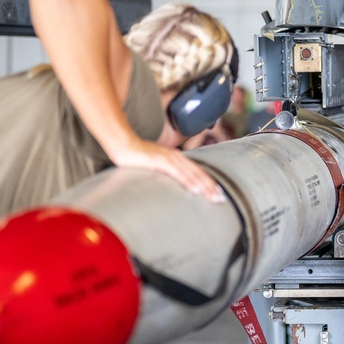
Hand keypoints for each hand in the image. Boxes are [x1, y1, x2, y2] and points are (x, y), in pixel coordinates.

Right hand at [110, 138, 226, 202]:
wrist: (122, 145)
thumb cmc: (135, 157)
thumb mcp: (153, 165)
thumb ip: (163, 171)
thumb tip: (168, 182)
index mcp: (175, 157)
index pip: (196, 170)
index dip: (208, 181)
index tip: (217, 192)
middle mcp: (176, 156)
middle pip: (198, 173)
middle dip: (210, 186)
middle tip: (221, 199)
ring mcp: (169, 158)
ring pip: (191, 174)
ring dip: (204, 186)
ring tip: (213, 197)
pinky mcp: (160, 162)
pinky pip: (178, 173)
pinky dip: (188, 181)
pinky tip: (196, 190)